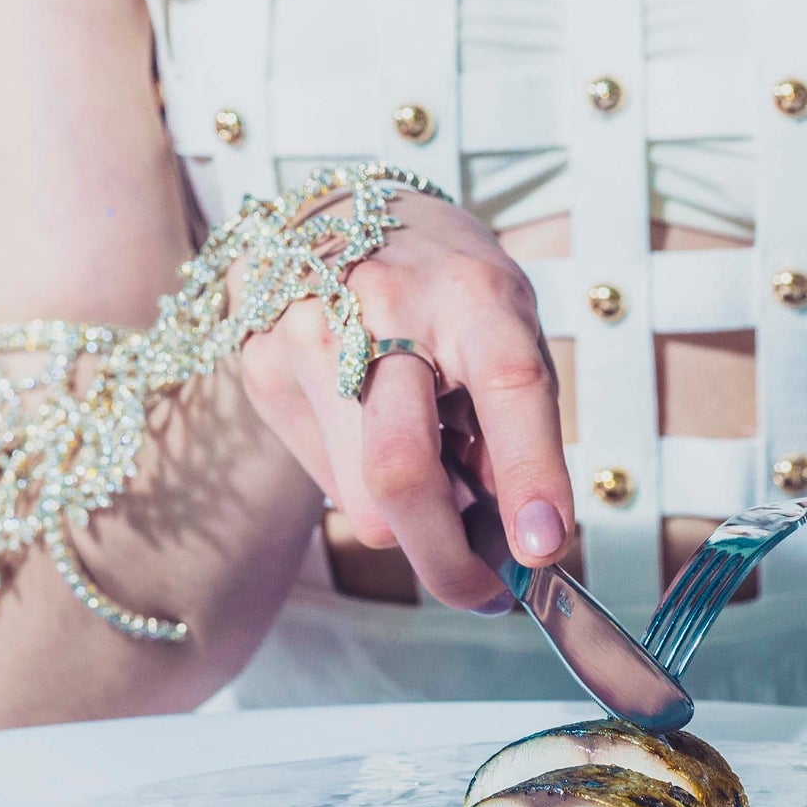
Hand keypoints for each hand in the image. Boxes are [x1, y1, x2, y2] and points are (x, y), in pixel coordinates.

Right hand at [234, 191, 571, 611]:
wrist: (342, 214)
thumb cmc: (448, 287)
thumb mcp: (508, 329)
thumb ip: (511, 428)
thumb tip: (511, 543)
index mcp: (470, 292)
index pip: (506, 385)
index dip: (530, 474)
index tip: (543, 550)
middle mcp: (382, 307)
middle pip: (403, 471)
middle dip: (448, 559)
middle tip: (487, 591)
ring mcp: (308, 339)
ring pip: (362, 501)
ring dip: (412, 523)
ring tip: (435, 472)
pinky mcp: (263, 373)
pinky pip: (329, 483)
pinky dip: (367, 489)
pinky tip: (379, 438)